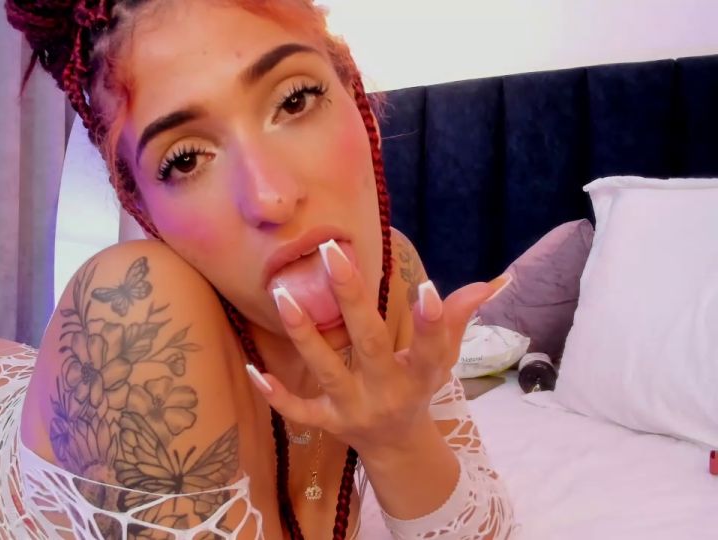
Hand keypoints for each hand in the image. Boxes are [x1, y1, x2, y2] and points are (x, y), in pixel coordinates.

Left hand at [246, 239, 511, 457]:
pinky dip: (276, 395)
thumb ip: (457, 319)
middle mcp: (387, 392)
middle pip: (369, 344)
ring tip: (283, 296)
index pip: (432, 348)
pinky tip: (254, 369)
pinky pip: (299, 410)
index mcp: (420, 375)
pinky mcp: (327, 423)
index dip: (433, 323)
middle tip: (330, 253)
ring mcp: (354, 409)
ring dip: (305, 335)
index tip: (428, 288)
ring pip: (327, 371)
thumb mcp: (441, 359)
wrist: (397, 447)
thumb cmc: (416, 387)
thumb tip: (494, 282)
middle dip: (350, 299)